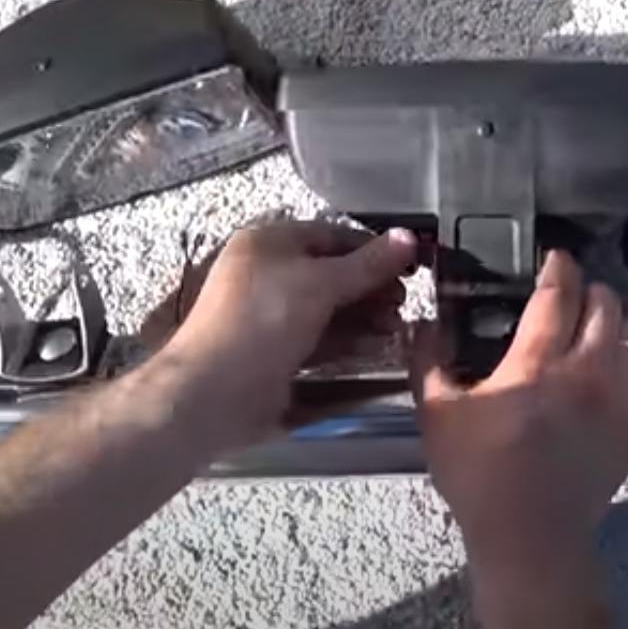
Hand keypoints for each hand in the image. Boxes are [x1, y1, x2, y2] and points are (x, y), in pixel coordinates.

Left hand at [160, 220, 416, 452]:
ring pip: (330, 309)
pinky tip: (376, 347)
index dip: (374, 249)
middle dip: (372, 287)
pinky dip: (348, 341)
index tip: (412, 266)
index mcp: (271, 242)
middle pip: (333, 273)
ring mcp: (273, 316)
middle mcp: (270, 274)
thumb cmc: (264, 321)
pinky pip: (321, 338)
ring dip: (365, 316)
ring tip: (396, 328)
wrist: (214, 392)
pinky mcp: (279, 352)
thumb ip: (368, 263)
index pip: (333, 235)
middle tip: (404, 303)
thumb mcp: (320, 284)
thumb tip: (409, 237)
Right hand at [411, 250, 627, 576]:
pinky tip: (623, 351)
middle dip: (584, 288)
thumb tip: (419, 321)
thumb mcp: (437, 415)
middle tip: (564, 293)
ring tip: (592, 320)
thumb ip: (427, 360)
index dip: (557, 264)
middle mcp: (588, 370)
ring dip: (612, 316)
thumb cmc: (480, 475)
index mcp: (537, 363)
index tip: (551, 256)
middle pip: (603, 302)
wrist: (531, 538)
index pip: (558, 292)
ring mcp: (621, 396)